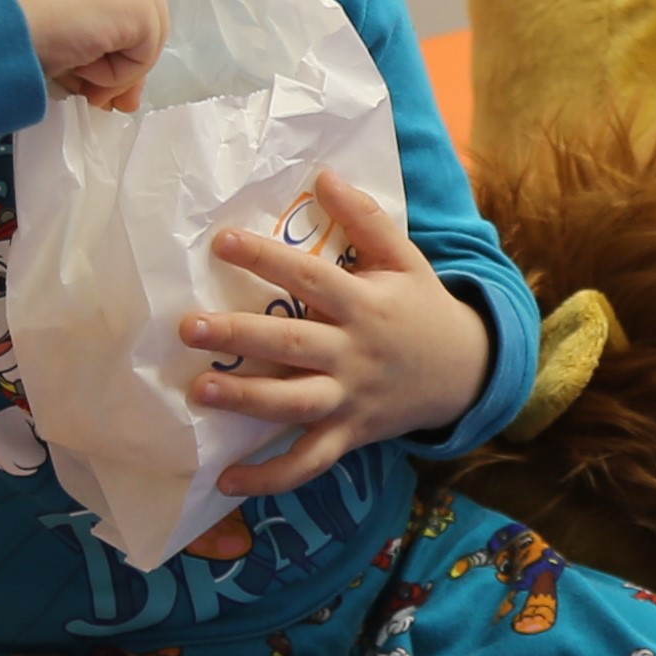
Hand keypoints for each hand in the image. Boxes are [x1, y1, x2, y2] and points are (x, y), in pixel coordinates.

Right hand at [0, 0, 165, 109]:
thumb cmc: (4, 21)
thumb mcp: (47, 19)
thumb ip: (84, 36)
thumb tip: (121, 92)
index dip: (108, 39)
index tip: (90, 75)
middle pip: (136, 13)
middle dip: (122, 62)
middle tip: (100, 98)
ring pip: (143, 35)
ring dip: (112, 70)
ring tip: (78, 81)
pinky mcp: (139, 0)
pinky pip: (142, 54)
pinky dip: (115, 75)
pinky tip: (80, 66)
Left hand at [184, 174, 494, 498]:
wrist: (466, 372)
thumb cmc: (423, 309)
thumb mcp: (406, 259)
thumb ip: (367, 219)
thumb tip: (324, 175)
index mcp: (366, 305)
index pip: (310, 279)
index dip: (266, 259)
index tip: (220, 241)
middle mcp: (355, 354)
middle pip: (292, 345)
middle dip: (239, 336)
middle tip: (189, 326)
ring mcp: (351, 399)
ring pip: (295, 404)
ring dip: (247, 402)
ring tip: (200, 393)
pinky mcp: (348, 435)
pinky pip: (307, 462)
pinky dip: (270, 477)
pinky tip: (226, 480)